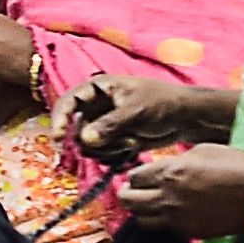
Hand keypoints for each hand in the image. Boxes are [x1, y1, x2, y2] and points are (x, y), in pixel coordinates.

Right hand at [68, 73, 239, 159]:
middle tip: (105, 145)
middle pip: (74, 127)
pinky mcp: (113, 139)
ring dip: (104, 148)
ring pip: (86, 143)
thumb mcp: (136, 111)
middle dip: (88, 140)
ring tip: (128, 142)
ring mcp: (104, 124)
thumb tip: (84, 140)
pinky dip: (112, 154)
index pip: (68, 101)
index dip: (59, 119)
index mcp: (99, 88)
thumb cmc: (163, 104)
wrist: (186, 119)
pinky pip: (100, 152)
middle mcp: (97, 106)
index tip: (57, 138)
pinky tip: (131, 147)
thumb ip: (110, 125)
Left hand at [116, 142, 243, 239]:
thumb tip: (167, 167)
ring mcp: (176, 218)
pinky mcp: (189, 233)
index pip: (134, 177)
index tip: (139, 174)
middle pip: (129, 200)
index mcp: (170, 172)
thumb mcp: (205, 150)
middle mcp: (167, 197)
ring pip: (141, 220)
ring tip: (149, 204)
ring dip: (141, 211)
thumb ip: (179, 160)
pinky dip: (161, 222)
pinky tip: (171, 213)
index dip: (135, 175)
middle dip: (128, 193)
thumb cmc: (238, 166)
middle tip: (133, 190)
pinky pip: (164, 229)